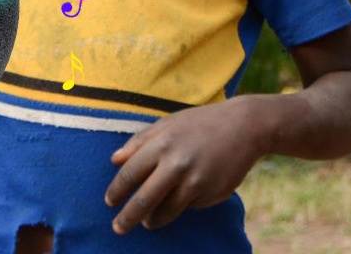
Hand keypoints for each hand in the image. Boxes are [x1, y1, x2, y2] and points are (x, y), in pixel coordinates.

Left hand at [104, 97, 265, 233]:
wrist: (242, 127)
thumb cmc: (198, 123)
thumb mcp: (166, 125)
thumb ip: (139, 142)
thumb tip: (114, 160)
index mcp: (161, 143)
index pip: (131, 173)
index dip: (117, 190)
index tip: (109, 202)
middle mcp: (177, 164)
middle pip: (145, 199)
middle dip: (128, 216)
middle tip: (118, 228)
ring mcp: (196, 181)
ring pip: (167, 210)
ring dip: (153, 220)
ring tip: (146, 222)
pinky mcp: (212, 194)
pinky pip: (189, 206)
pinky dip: (180, 206)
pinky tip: (181, 198)